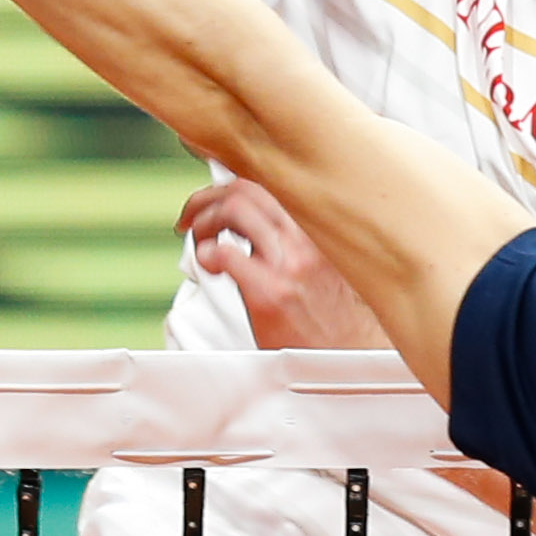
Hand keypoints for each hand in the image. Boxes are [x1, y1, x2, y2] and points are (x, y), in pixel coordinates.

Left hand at [182, 178, 389, 349]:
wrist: (346, 354)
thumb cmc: (328, 314)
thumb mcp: (319, 261)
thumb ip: (289, 237)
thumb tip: (247, 218)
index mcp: (317, 226)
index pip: (267, 181)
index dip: (228, 184)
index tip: (209, 197)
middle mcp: (305, 237)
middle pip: (245, 189)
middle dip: (206, 199)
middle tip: (189, 220)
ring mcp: (288, 262)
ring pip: (233, 210)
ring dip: (203, 223)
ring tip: (199, 244)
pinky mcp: (269, 291)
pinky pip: (224, 253)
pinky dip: (205, 254)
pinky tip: (209, 268)